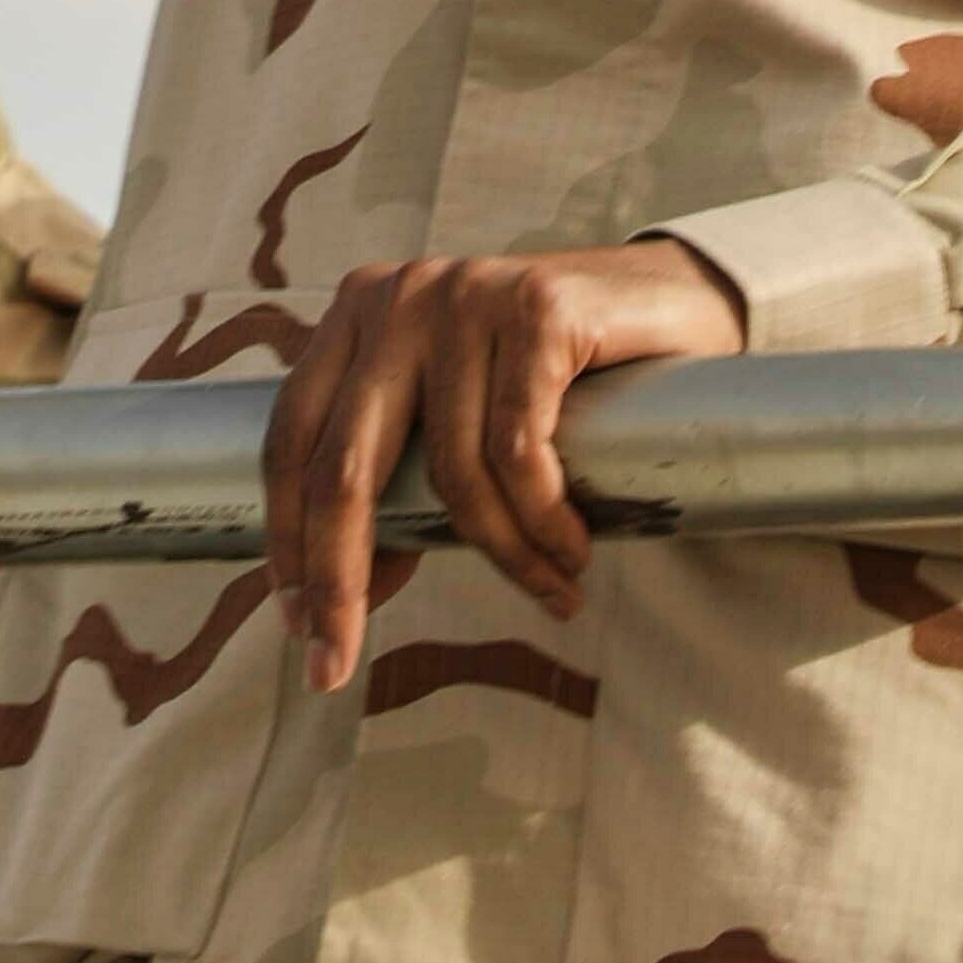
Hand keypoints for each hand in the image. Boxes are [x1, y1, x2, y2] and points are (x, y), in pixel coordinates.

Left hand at [258, 239, 743, 689]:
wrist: (675, 299)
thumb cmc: (558, 373)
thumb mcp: (459, 417)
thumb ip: (403, 482)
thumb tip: (355, 591)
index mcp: (356, 318)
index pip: (291, 442)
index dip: (287, 542)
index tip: (297, 627)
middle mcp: (398, 299)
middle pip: (344, 467)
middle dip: (337, 581)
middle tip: (337, 666)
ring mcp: (466, 296)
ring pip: (452, 472)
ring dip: (503, 558)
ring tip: (554, 592)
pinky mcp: (538, 308)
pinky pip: (520, 449)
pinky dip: (544, 522)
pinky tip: (572, 553)